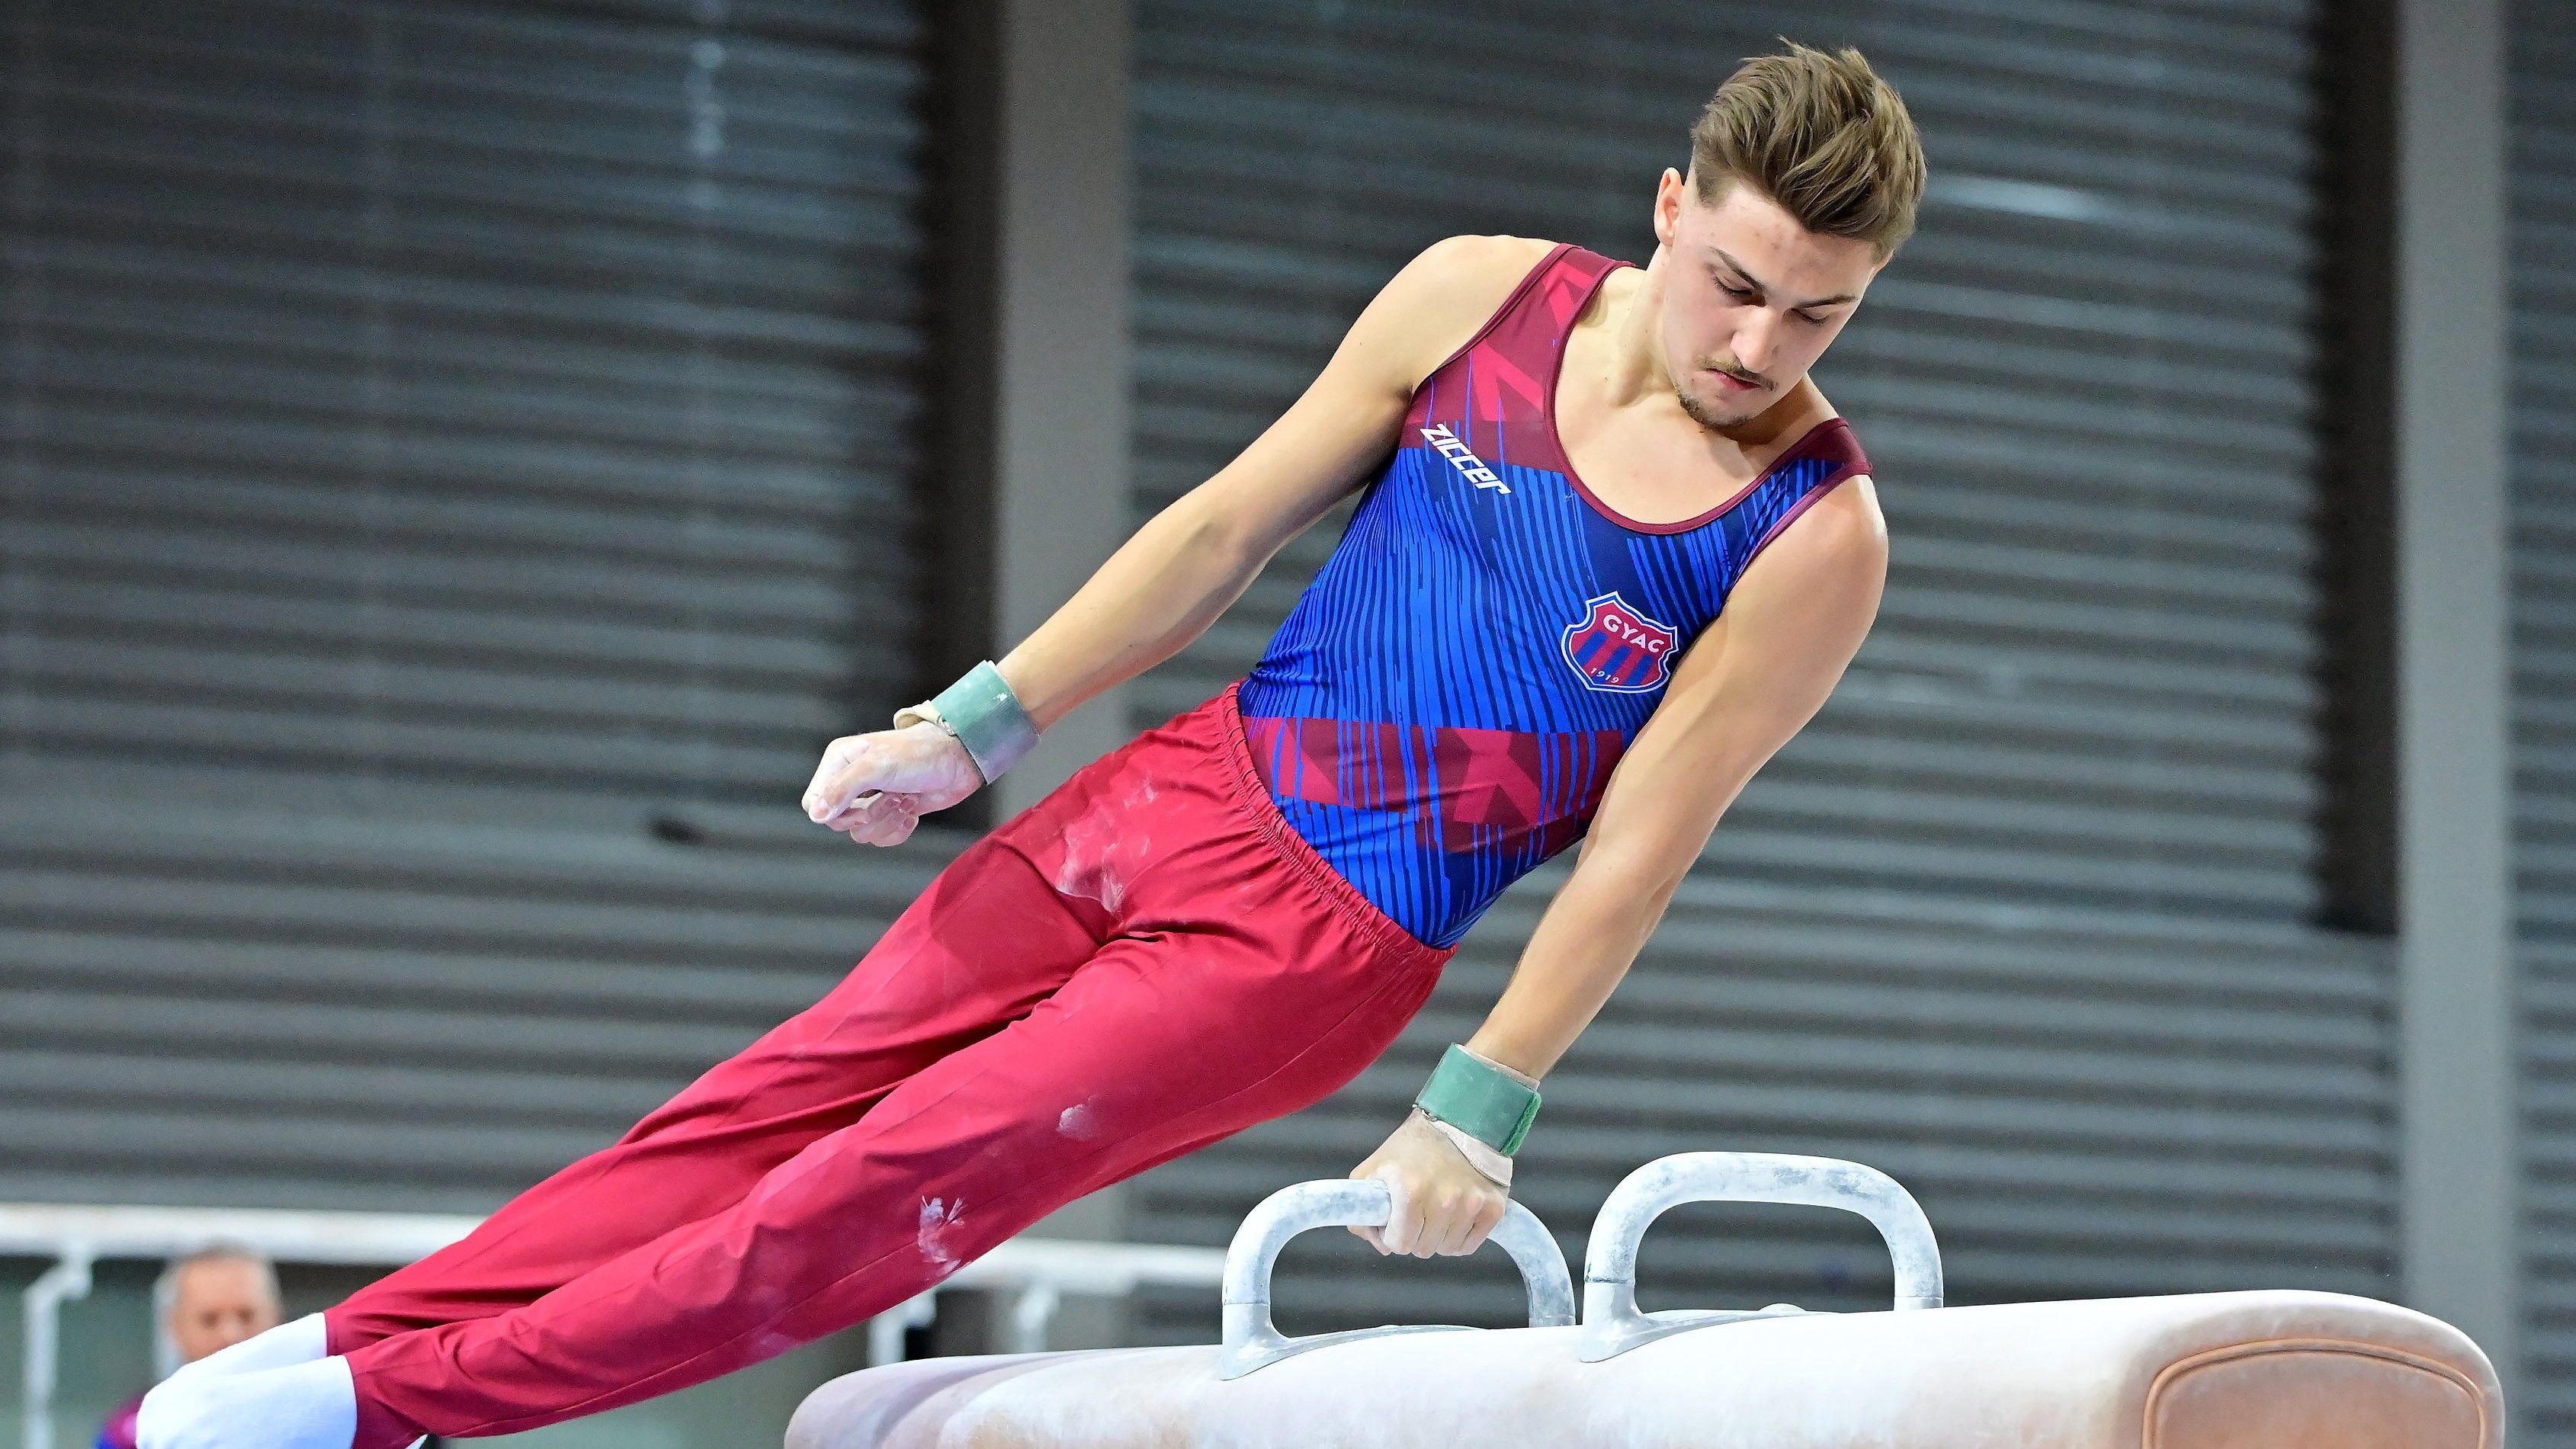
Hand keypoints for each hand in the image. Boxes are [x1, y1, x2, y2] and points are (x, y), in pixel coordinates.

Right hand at [800, 723, 983, 845]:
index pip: (813, 802)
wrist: (958, 760)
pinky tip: (913, 811)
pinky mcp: (891, 813)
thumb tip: (817, 816)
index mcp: (839, 762)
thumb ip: (843, 789)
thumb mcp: (876, 766)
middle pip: (838, 822)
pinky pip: (882, 838)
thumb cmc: (918, 754)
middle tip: (892, 797)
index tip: (860, 808)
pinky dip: (899, 830)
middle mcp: (851, 781)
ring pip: (861, 833)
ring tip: (906, 800)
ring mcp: (871, 798)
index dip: (834, 813)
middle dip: (869, 816)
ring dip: (887, 822)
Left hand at [1346, 1107, 1509, 1256]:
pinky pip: (1468, 1246)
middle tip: (1418, 1210)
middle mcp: (1443, 1201)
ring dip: (1439, 1235)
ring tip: (1437, 1207)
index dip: (1393, 1234)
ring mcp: (1471, 1205)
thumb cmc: (1412, 1148)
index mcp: (1410, 1191)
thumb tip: (1382, 1247)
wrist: (1459, 1122)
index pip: (1399, 1244)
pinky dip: (1460, 1237)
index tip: (1397, 1218)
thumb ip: (1362, 1211)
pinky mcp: (1492, 1208)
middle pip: (1423, 1250)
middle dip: (1416, 1235)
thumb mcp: (1374, 1169)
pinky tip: (1455, 1214)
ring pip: (1446, 1249)